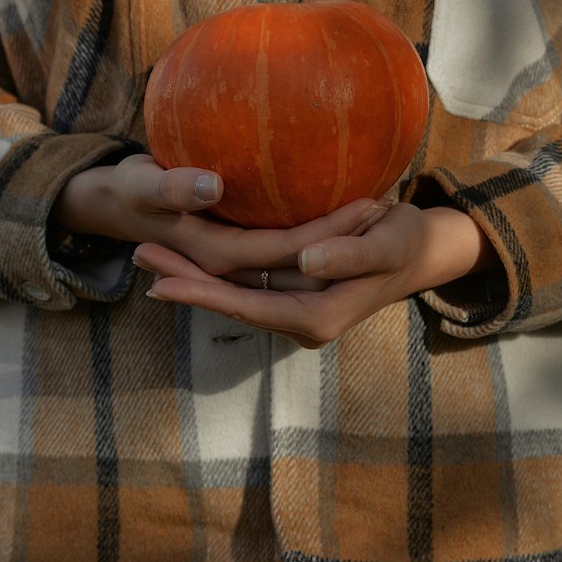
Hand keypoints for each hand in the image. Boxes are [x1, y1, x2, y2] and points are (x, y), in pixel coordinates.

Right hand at [51, 153, 390, 277]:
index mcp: (216, 256)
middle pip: (299, 261)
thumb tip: (213, 184)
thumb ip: (174, 186)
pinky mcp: (238, 254)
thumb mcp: (142, 183)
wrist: (107, 200)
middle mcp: (233, 269)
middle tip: (386, 203)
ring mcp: (237, 265)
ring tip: (378, 206)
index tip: (369, 202)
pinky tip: (338, 210)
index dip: (328, 233)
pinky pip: (283, 251)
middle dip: (342, 237)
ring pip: (296, 261)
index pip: (285, 251)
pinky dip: (310, 233)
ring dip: (331, 235)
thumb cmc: (124, 188)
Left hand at [134, 202, 496, 348]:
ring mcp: (294, 307)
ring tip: (148, 252)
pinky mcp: (293, 291)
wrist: (424, 251)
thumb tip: (305, 262)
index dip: (203, 294)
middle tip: (138, 255)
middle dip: (184, 281)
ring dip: (192, 274)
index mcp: (316, 315)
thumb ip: (349, 255)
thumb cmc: (407, 242)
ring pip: (233, 293)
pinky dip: (213, 271)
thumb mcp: (386, 243)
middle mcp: (299, 319)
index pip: (246, 306)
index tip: (162, 281)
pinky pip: (245, 284)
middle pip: (230, 303)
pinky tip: (186, 254)